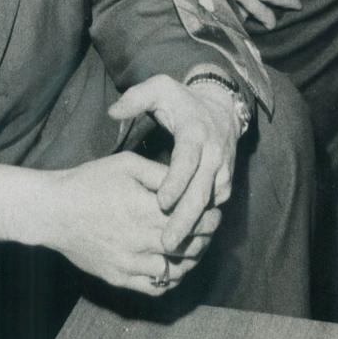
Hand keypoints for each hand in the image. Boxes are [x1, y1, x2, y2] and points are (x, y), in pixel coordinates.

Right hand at [41, 153, 201, 295]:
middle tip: (209, 229)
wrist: (52, 211)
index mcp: (145, 209)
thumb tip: (186, 181)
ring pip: (177, 271)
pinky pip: (155, 287)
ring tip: (193, 247)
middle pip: (190, 246)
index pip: (193, 221)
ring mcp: (129, 263)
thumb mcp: (125, 164)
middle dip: (206, 237)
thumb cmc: (88, 182)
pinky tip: (171, 265)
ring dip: (191, 260)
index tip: (214, 212)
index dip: (210, 218)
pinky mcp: (119, 277)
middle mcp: (140, 240)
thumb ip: (159, 173)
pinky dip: (170, 279)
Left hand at [109, 75, 238, 254]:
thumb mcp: (158, 88)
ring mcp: (223, 169)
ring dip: (195, 227)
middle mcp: (214, 153)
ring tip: (174, 250)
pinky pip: (217, 205)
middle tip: (166, 243)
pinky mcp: (225, 180)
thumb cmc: (181, 100)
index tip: (160, 203)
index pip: (187, 161)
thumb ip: (134, 99)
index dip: (176, 183)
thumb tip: (112, 111)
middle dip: (185, 219)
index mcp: (195, 132)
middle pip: (202, 191)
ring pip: (211, 203)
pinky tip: (187, 240)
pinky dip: (204, 223)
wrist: (221, 106)